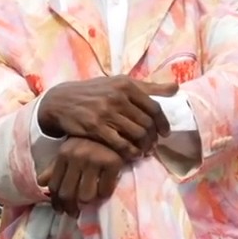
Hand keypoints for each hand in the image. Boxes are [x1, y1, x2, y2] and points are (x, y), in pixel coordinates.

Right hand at [37, 75, 170, 160]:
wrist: (62, 100)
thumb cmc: (95, 92)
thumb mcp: (119, 83)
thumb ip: (149, 87)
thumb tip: (176, 88)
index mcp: (126, 85)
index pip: (154, 107)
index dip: (163, 123)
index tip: (165, 133)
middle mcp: (117, 97)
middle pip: (147, 123)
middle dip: (153, 138)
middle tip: (153, 146)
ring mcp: (106, 113)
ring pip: (136, 135)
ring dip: (144, 147)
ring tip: (144, 151)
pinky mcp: (96, 128)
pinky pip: (121, 145)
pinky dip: (130, 152)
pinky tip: (132, 155)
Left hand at [38, 136, 122, 215]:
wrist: (115, 128)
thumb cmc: (90, 141)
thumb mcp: (70, 151)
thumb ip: (55, 167)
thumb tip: (41, 183)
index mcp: (64, 154)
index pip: (54, 185)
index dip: (56, 202)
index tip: (60, 209)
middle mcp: (77, 157)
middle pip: (68, 194)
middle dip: (70, 208)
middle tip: (74, 213)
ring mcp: (95, 160)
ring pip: (86, 196)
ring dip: (87, 203)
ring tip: (88, 203)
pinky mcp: (112, 163)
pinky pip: (105, 190)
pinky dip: (104, 194)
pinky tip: (103, 191)